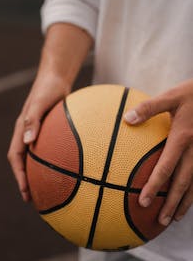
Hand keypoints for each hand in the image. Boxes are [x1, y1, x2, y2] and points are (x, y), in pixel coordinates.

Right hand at [7, 73, 69, 201]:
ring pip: (35, 155)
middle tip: (35, 197)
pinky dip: (52, 159)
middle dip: (27, 179)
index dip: (19, 175)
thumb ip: (33, 120)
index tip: (25, 191)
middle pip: (24, 160)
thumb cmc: (48, 88)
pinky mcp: (49, 128)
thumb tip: (27, 142)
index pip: (15, 156)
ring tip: (48, 187)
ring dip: (38, 171)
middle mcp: (28, 132)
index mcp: (22, 129)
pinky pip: (48, 147)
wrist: (56, 77)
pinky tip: (66, 165)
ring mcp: (38, 130)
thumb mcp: (40, 103)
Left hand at [124, 79, 192, 225]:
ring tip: (175, 218)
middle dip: (171, 203)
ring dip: (185, 202)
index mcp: (182, 137)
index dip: (155, 185)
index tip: (143, 201)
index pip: (166, 167)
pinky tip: (189, 199)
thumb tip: (127, 118)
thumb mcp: (170, 96)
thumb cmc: (191, 93)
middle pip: (182, 182)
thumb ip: (149, 107)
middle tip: (160, 220)